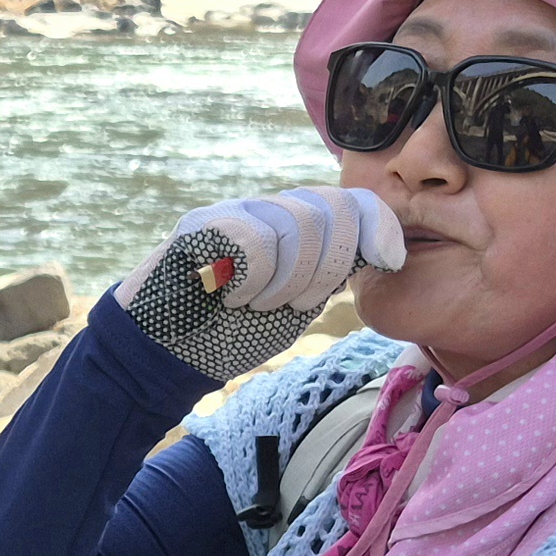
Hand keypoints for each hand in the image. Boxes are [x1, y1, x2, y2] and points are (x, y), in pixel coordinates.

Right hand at [113, 184, 406, 377]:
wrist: (167, 353)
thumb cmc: (232, 332)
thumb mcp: (297, 303)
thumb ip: (331, 273)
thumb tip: (386, 250)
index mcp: (300, 227)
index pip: (355, 201)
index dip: (380, 225)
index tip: (389, 261)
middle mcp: (270, 209)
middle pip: (333, 210)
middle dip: (326, 268)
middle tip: (294, 303)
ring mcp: (235, 212)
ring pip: (297, 224)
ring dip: (285, 281)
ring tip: (256, 303)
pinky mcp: (200, 224)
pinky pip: (254, 240)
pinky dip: (252, 279)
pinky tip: (229, 295)